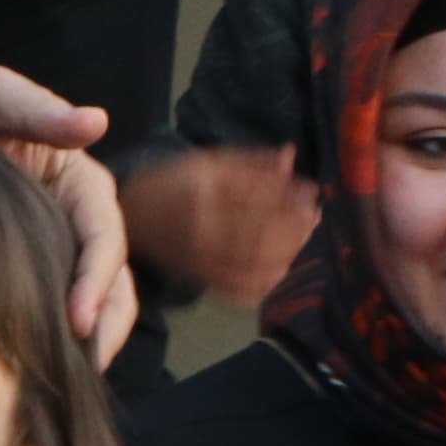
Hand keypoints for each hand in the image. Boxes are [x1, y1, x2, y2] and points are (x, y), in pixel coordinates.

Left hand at [0, 58, 129, 361]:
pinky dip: (53, 340)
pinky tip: (32, 372)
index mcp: (80, 182)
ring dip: (88, 343)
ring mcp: (58, 248)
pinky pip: (54, 308)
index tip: (79, 320)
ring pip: (93, 302)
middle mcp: (78, 220)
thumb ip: (38, 109)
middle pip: (112, 280)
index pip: (105, 236)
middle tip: (81, 368)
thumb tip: (96, 121)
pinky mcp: (33, 268)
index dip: (97, 279)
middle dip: (103, 325)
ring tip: (64, 383)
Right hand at [119, 145, 320, 302]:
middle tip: (314, 216)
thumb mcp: (207, 162)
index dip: (289, 197)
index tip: (313, 192)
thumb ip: (250, 161)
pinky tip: (282, 268)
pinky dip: (266, 282)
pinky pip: (240, 289)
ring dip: (288, 252)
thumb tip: (291, 156)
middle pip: (260, 234)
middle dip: (295, 226)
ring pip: (255, 263)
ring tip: (305, 236)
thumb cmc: (171, 183)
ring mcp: (201, 258)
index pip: (256, 198)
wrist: (131, 219)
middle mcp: (202, 228)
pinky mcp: (202, 278)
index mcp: (203, 193)